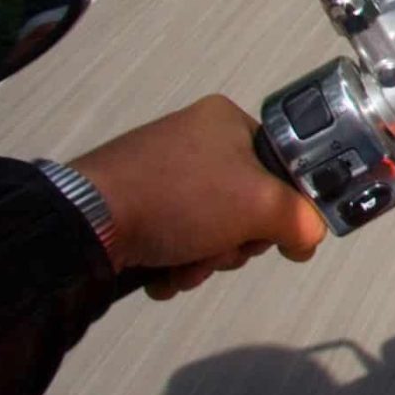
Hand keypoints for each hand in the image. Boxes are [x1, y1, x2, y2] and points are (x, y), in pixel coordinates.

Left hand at [70, 95, 326, 299]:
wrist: (87, 222)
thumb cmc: (183, 198)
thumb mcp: (261, 205)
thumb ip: (302, 219)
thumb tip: (307, 238)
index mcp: (227, 122)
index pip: (280, 166)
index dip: (282, 207)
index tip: (270, 234)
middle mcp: (195, 140)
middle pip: (246, 203)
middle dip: (236, 241)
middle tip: (223, 250)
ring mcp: (161, 172)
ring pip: (211, 227)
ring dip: (206, 259)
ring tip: (185, 267)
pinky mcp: (133, 203)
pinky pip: (176, 236)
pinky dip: (176, 261)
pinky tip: (165, 272)